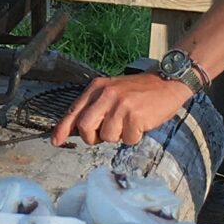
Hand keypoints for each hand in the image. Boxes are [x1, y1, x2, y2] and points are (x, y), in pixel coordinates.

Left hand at [52, 71, 193, 146]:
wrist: (167, 82)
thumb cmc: (138, 91)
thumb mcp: (111, 92)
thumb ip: (94, 108)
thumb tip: (76, 129)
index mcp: (97, 88)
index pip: (74, 111)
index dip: (63, 128)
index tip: (56, 141)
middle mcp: (106, 95)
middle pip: (85, 128)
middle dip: (93, 137)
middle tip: (106, 133)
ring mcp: (120, 105)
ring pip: (107, 137)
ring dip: (118, 136)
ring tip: (129, 122)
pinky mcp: (135, 116)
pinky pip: (127, 139)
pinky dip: (134, 137)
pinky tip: (140, 124)